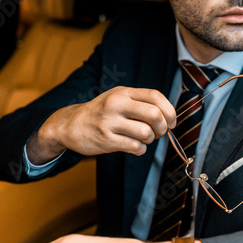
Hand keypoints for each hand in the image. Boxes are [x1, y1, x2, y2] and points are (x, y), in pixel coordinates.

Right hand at [27, 87, 176, 163]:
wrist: (70, 125)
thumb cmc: (101, 113)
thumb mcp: (118, 99)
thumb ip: (141, 103)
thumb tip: (169, 117)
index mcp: (123, 92)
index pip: (155, 96)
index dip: (169, 110)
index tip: (172, 121)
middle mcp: (116, 104)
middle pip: (154, 114)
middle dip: (162, 127)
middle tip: (158, 132)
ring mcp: (110, 122)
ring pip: (146, 133)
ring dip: (150, 140)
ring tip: (142, 139)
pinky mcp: (106, 140)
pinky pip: (136, 147)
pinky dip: (140, 150)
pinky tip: (134, 147)